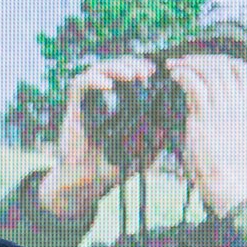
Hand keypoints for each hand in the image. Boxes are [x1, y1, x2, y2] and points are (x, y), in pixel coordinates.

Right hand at [37, 56, 155, 219]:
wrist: (86, 183)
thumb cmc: (113, 167)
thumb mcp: (144, 149)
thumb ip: (158, 133)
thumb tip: (173, 113)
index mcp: (119, 104)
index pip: (130, 74)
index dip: (142, 67)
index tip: (156, 71)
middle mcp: (102, 99)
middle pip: (115, 66)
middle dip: (132, 63)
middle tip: (147, 71)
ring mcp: (86, 103)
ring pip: (97, 69)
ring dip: (115, 67)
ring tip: (130, 75)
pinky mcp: (73, 109)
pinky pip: (79, 85)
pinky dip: (93, 80)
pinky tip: (107, 86)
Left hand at [169, 54, 246, 213]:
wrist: (229, 180)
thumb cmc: (226, 163)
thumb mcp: (231, 132)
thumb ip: (220, 113)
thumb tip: (198, 101)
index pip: (240, 68)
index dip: (221, 60)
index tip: (203, 62)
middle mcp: (239, 101)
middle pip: (224, 64)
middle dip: (201, 58)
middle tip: (182, 60)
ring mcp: (224, 107)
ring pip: (209, 70)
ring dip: (188, 64)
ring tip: (173, 66)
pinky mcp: (206, 115)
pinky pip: (194, 84)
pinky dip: (183, 75)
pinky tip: (173, 76)